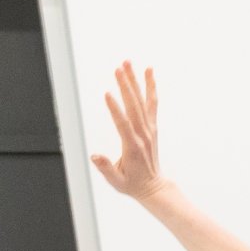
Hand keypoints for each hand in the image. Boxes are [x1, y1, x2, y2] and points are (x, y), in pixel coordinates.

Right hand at [91, 61, 166, 203]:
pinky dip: (150, 88)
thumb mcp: (117, 182)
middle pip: (134, 107)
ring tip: (127, 63)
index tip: (107, 93)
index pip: (123, 124)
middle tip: (118, 68)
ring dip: (135, 82)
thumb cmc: (132, 184)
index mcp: (132, 147)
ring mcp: (149, 130)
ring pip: (142, 102)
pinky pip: (152, 104)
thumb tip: (95, 156)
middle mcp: (143, 135)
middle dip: (125, 87)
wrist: (154, 187)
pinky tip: (148, 72)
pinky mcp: (151, 127)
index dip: (115, 109)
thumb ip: (106, 169)